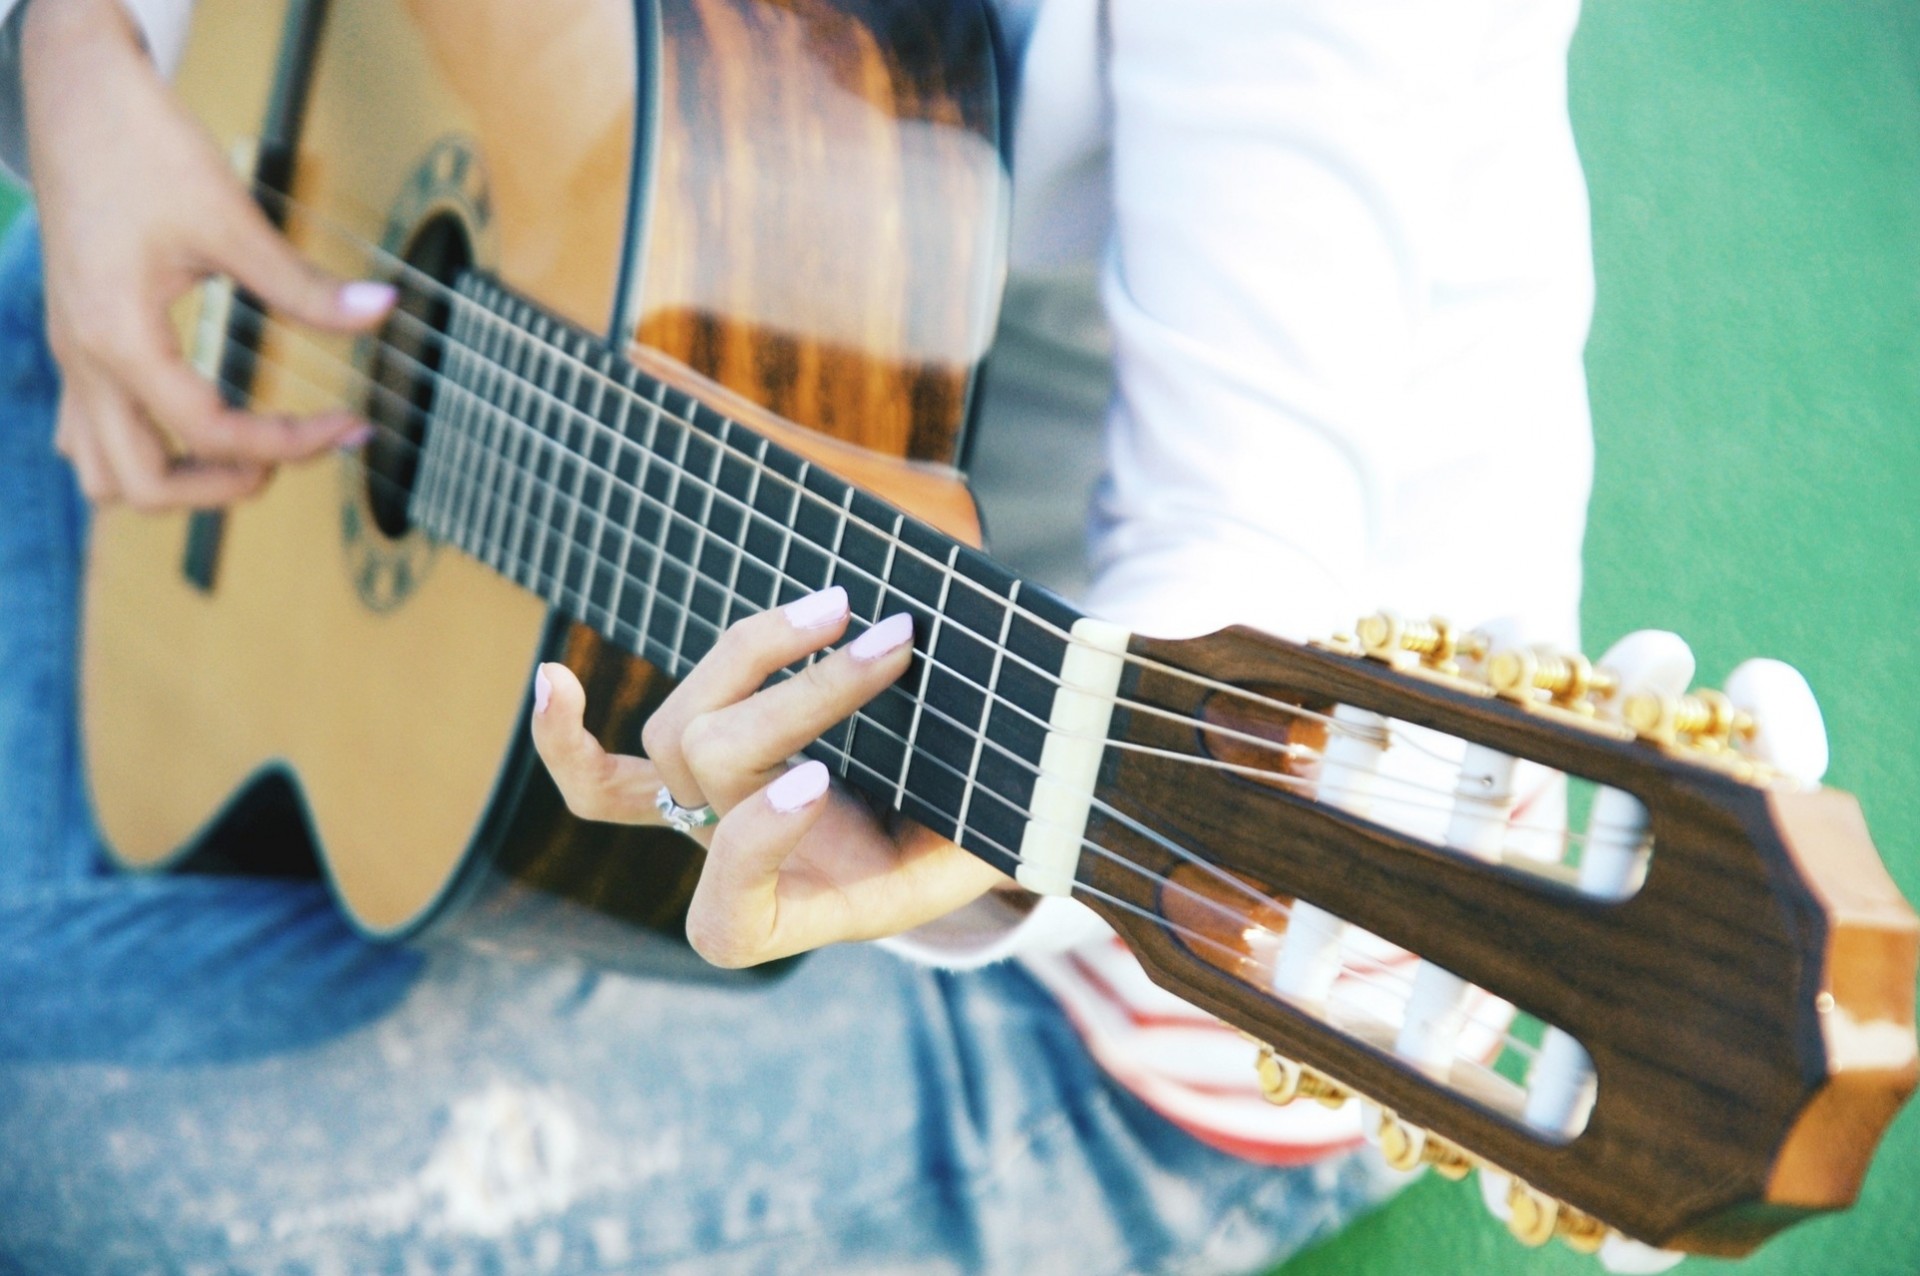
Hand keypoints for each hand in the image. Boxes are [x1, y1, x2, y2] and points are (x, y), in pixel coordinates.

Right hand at [21, 0, 393, 509]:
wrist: (72, 94)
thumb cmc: (139, 146)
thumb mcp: (231, 217)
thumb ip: (303, 285)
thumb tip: (382, 311)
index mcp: (118, 335)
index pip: (210, 432)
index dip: (292, 444)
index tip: (351, 426)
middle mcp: (83, 359)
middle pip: (139, 485)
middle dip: (223, 489)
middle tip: (295, 454)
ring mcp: (72, 355)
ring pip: (102, 470)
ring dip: (175, 482)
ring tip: (248, 454)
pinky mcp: (75, 341)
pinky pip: (89, 432)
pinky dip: (143, 449)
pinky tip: (198, 425)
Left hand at [530, 586, 1015, 966]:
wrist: (959, 828)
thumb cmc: (986, 834)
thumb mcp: (1001, 841)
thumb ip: (1001, 808)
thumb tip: (1061, 725)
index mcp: (790, 925)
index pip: (725, 911)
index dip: (753, 841)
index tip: (818, 783)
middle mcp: (731, 873)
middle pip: (712, 770)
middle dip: (805, 700)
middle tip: (898, 645)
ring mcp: (701, 820)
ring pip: (680, 727)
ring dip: (756, 654)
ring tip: (840, 608)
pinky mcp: (692, 778)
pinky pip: (606, 777)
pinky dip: (568, 738)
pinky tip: (549, 677)